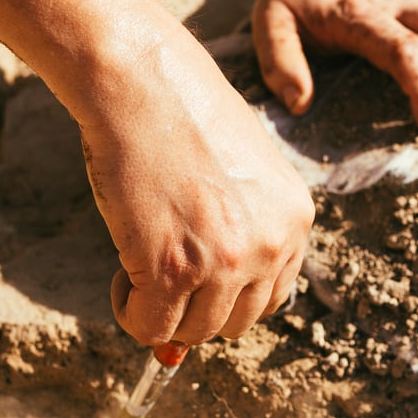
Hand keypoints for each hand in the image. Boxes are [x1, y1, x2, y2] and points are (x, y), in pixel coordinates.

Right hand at [81, 23, 314, 347]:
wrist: (142, 81)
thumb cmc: (180, 115)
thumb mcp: (233, 176)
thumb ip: (230, 240)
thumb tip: (185, 336)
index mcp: (295, 220)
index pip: (272, 297)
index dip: (228, 293)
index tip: (196, 273)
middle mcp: (271, 245)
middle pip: (236, 323)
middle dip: (196, 307)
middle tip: (162, 268)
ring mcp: (225, 262)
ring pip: (193, 332)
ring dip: (162, 312)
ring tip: (139, 266)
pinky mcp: (173, 270)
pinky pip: (151, 327)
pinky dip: (131, 313)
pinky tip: (122, 276)